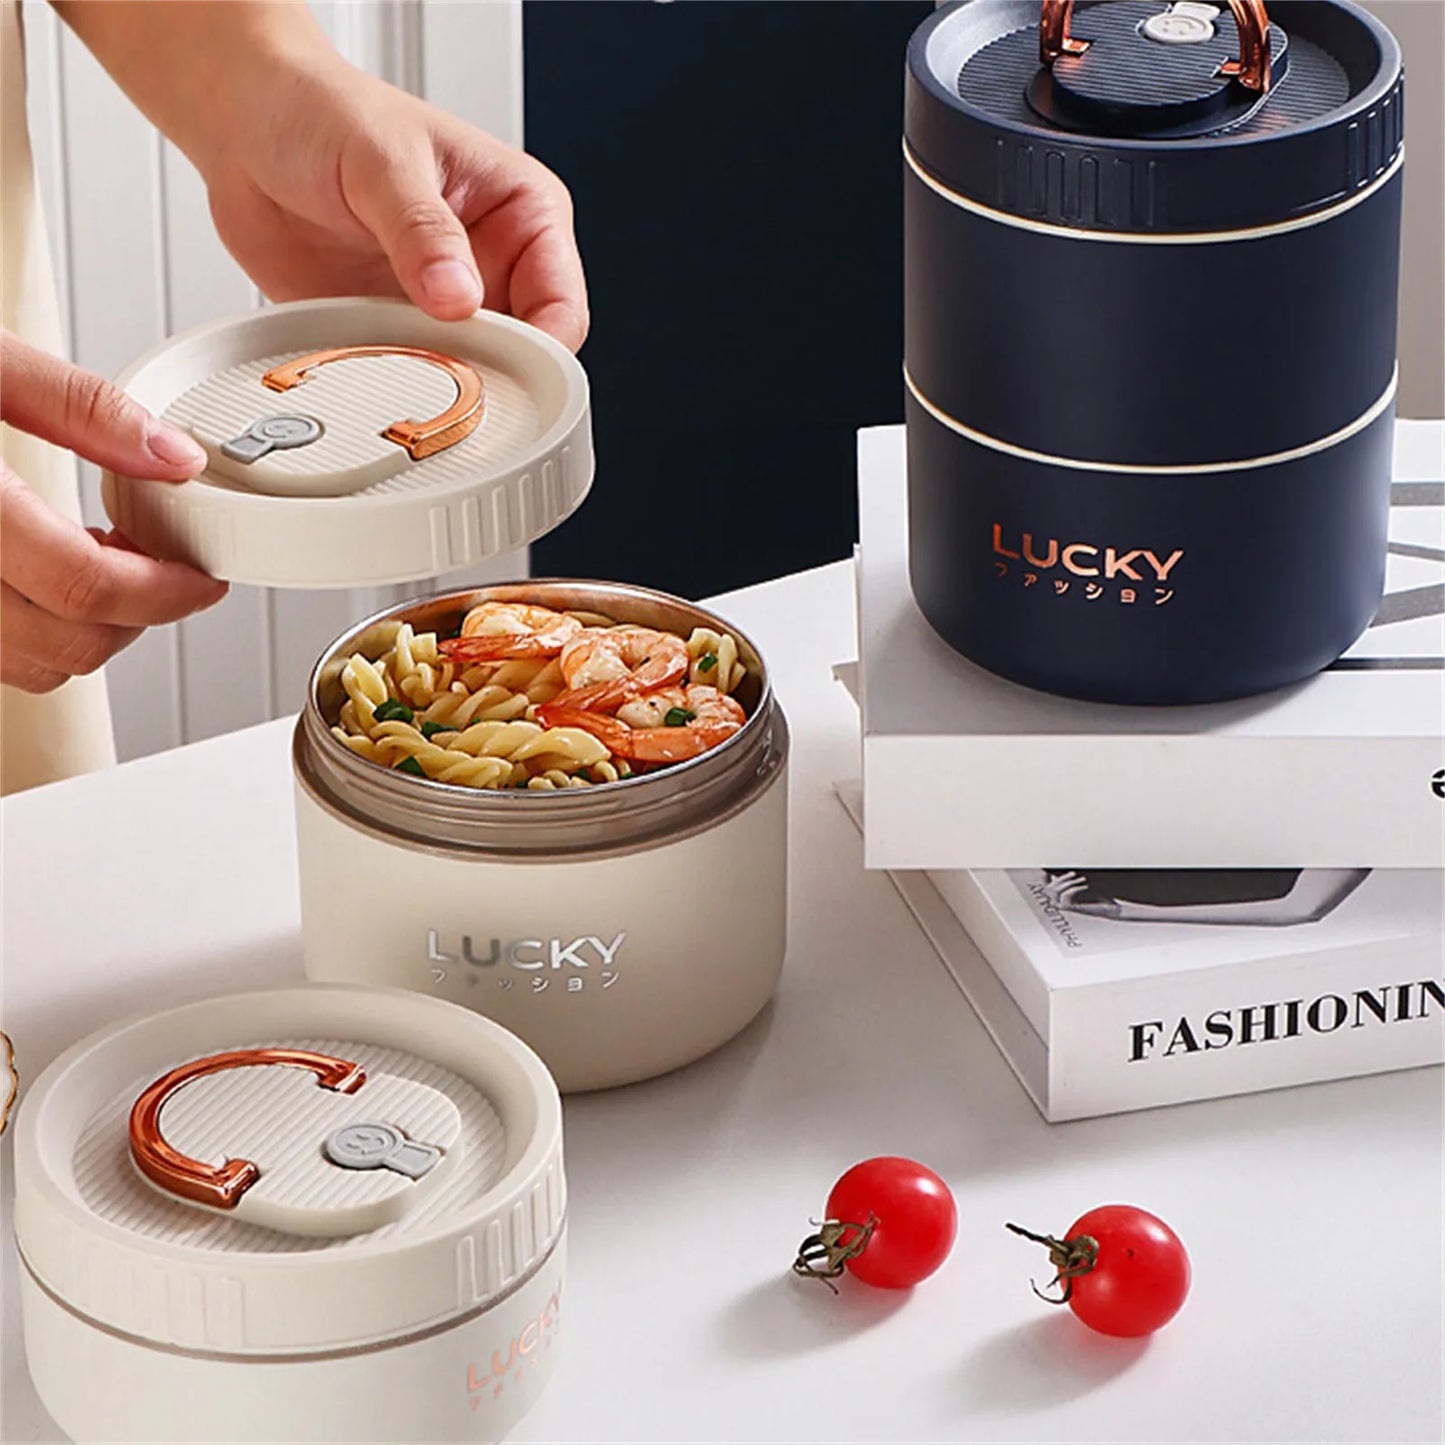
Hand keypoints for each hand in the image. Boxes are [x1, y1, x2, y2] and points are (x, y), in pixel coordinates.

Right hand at [0, 330, 227, 693]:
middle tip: (157, 565)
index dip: (167, 592)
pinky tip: (35, 577)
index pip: (87, 587)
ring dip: (84, 632)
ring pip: (28, 669)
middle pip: (67, 646)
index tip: (200, 577)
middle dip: (135, 616)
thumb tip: (176, 458)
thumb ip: (82, 411)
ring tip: (96, 563)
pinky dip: (29, 637)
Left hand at [198, 56, 587, 349]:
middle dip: (492, 376)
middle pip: (525, 354)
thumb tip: (459, 296)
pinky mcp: (396, 329)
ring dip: (439, 387)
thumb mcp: (380, 159)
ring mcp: (445, 303)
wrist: (242, 123)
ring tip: (404, 373)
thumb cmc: (322, 110)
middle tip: (450, 380)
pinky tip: (371, 375)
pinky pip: (411, 379)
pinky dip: (393, 387)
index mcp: (522, 213)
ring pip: (471, 375)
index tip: (500, 362)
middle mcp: (492, 265)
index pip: (561, 302)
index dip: (542, 344)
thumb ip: (421, 230)